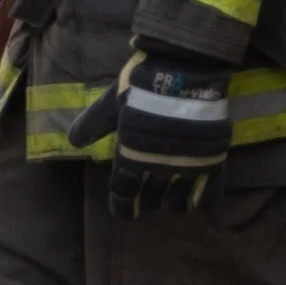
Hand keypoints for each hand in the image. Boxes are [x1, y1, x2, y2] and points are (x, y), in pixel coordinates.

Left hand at [103, 49, 229, 217]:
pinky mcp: (213, 160)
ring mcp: (188, 166)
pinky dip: (209, 207)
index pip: (123, 193)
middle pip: (151, 198)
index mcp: (131, 155)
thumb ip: (94, 124)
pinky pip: (211, 193)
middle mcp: (159, 168)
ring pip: (179, 201)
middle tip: (146, 197)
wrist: (185, 67)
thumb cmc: (143, 83)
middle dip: (147, 200)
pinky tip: (210, 217)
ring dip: (172, 203)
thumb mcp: (112, 101)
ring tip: (170, 199)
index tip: (124, 210)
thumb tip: (73, 142)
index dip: (122, 205)